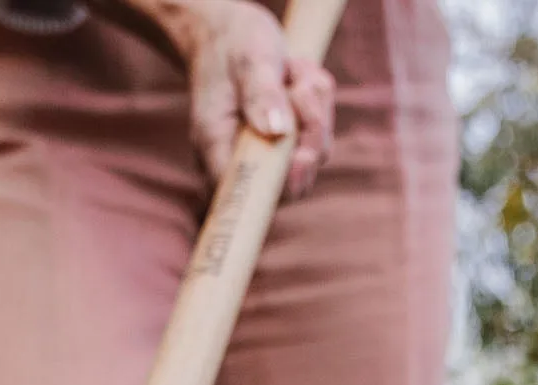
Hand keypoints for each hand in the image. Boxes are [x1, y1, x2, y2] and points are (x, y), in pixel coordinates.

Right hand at [161, 1, 334, 198]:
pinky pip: (320, 135)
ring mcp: (265, 158)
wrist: (227, 34)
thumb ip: (262, 96)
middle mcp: (240, 163)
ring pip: (314, 154)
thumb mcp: (250, 60)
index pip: (248, 196)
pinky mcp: (286, 147)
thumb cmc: (233, 44)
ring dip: (315, 105)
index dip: (282, 184)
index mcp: (217, 150)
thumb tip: (277, 132)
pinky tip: (297, 76)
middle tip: (299, 85)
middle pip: (293, 182)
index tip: (302, 156)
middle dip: (311, 130)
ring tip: (292, 71)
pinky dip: (318, 101)